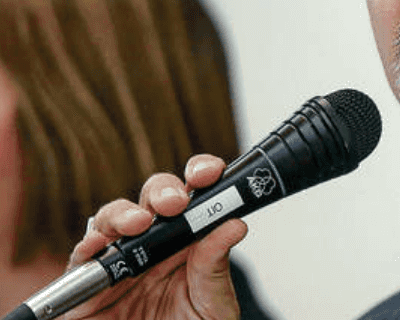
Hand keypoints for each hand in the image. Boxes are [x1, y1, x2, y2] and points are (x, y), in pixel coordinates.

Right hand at [59, 154, 243, 319]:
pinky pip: (85, 252)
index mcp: (192, 242)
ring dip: (127, 212)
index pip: (198, 196)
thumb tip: (234, 226)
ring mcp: (122, 257)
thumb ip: (217, 269)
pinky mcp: (90, 279)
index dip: (202, 175)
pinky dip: (92, 242)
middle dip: (164, 189)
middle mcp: (157, 243)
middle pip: (156, 197)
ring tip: (140, 223)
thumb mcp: (212, 306)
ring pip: (118, 216)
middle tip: (176, 202)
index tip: (211, 172)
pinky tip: (102, 243)